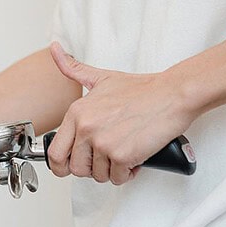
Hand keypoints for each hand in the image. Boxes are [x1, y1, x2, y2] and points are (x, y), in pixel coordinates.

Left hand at [47, 42, 195, 184]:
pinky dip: (127, 173)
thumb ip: (73, 69)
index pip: (55, 152)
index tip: (72, 165)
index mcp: (76, 112)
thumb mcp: (101, 78)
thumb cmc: (141, 89)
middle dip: (90, 169)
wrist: (171, 94)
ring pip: (97, 175)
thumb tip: (54, 49)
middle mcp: (85, 128)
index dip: (62, 165)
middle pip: (75, 168)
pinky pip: (117, 178)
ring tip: (122, 154)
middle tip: (104, 159)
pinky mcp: (122, 155)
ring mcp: (103, 142)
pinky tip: (133, 159)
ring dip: (111, 170)